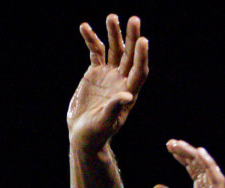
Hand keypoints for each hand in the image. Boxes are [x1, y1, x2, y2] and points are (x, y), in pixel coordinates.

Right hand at [67, 14, 147, 151]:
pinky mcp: (95, 72)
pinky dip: (90, 39)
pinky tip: (84, 27)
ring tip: (111, 16)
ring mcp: (109, 74)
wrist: (82, 134)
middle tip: (134, 19)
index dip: (142, 56)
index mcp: (128, 92)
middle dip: (131, 37)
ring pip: (113, 49)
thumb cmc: (96, 134)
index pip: (139, 70)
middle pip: (129, 54)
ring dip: (113, 33)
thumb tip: (126, 95)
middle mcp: (121, 80)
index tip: (142, 40)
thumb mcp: (105, 124)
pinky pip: (95, 52)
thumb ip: (114, 109)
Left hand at [152, 139, 224, 187]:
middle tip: (171, 143)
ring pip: (209, 172)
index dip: (185, 161)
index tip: (170, 148)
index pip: (196, 177)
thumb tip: (158, 186)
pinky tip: (198, 154)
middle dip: (188, 155)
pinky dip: (209, 166)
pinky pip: (216, 181)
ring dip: (195, 156)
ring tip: (179, 145)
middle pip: (202, 171)